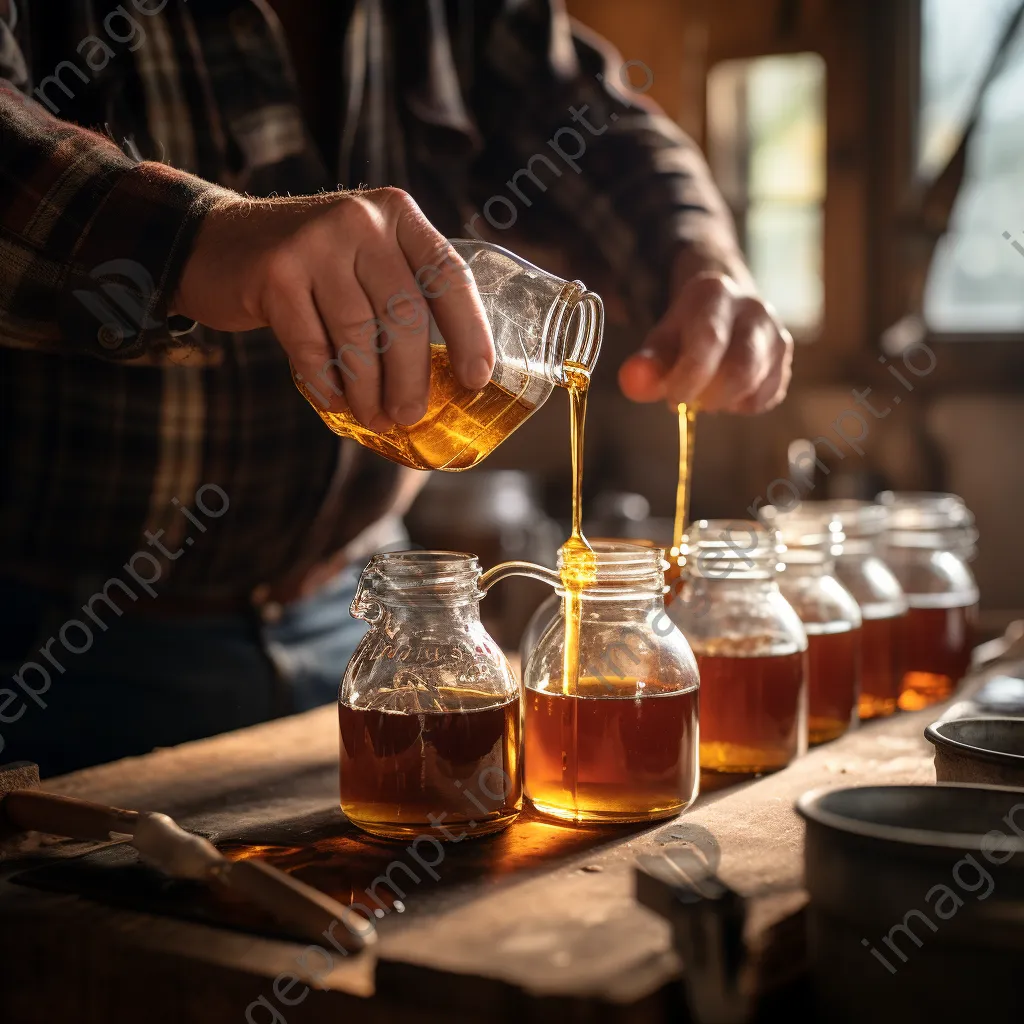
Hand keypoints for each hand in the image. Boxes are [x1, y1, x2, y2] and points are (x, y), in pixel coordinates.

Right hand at [174, 187, 493, 431]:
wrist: (216, 242)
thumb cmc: (311, 265)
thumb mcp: (365, 254)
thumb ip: (404, 290)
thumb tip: (449, 376)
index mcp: (397, 214)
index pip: (448, 275)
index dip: (470, 331)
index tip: (477, 379)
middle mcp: (361, 221)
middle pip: (404, 314)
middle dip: (411, 377)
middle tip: (410, 415)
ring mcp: (315, 244)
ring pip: (359, 336)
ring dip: (369, 390)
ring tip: (375, 418)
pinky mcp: (275, 274)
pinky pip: (312, 347)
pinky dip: (326, 383)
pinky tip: (335, 402)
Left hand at [618, 270, 792, 414]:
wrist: (721, 313)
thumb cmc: (685, 333)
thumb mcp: (659, 343)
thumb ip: (645, 364)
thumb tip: (634, 382)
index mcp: (715, 294)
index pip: (709, 340)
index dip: (690, 378)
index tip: (672, 398)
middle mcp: (753, 308)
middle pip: (741, 367)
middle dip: (708, 396)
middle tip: (684, 401)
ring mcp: (775, 333)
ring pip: (756, 384)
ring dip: (723, 402)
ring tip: (703, 394)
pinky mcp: (784, 358)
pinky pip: (765, 397)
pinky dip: (739, 406)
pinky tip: (724, 394)